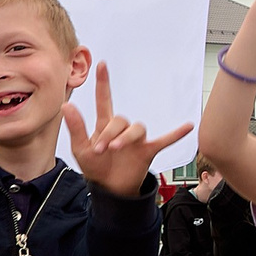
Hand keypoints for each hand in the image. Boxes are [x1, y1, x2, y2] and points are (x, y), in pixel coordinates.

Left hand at [63, 62, 192, 197]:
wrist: (109, 189)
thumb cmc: (95, 168)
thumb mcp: (80, 149)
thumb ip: (76, 128)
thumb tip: (67, 106)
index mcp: (105, 126)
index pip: (104, 100)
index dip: (103, 83)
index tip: (102, 65)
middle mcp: (122, 129)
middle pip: (120, 120)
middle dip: (109, 133)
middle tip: (100, 149)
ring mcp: (136, 140)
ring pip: (137, 128)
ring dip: (126, 137)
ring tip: (117, 149)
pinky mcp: (148, 151)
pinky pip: (165, 140)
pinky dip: (176, 134)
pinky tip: (188, 127)